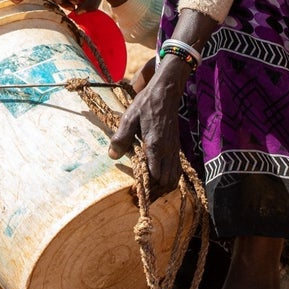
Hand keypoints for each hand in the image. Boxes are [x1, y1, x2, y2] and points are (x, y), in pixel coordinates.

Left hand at [107, 57, 189, 194]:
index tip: (132, 192)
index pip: (154, 175)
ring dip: (161, 189)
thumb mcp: (129, 118)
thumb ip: (121, 138)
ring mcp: (174, 150)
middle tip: (137, 195)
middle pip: (166, 182)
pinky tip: (157, 180)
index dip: (144, 187)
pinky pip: (177, 171)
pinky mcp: (176, 148)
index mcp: (155, 145)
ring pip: (174, 179)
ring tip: (147, 191)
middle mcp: (168, 150)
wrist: (166, 93)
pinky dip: (168, 181)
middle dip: (153, 193)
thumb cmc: (146, 104)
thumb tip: (112, 156)